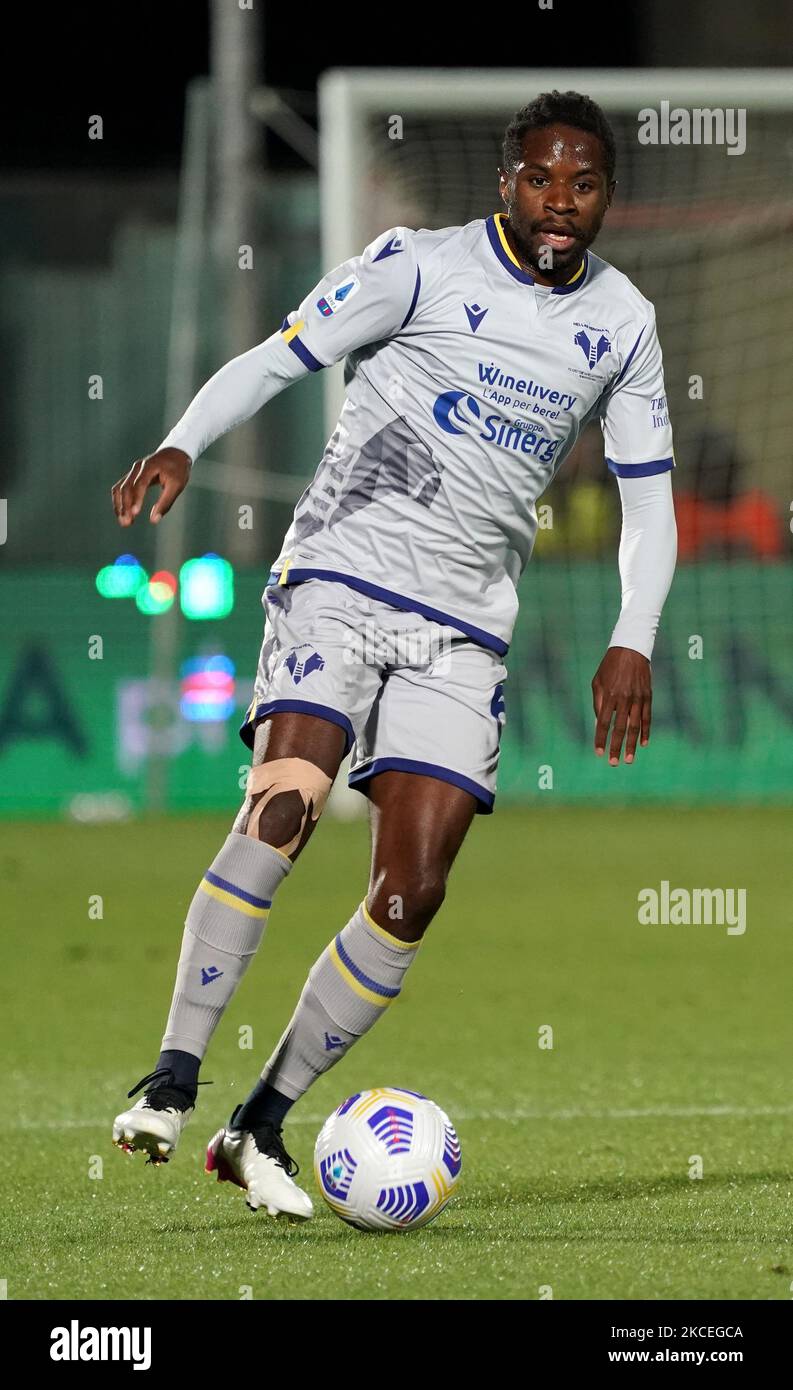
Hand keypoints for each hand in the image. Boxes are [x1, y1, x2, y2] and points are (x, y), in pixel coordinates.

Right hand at [111, 448, 191, 526]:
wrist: (174, 454)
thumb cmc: (178, 470)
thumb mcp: (177, 485)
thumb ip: (165, 503)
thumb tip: (154, 520)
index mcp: (150, 466)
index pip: (140, 483)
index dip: (136, 498)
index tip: (135, 513)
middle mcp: (138, 467)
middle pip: (126, 487)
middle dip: (125, 505)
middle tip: (126, 523)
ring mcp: (132, 471)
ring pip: (120, 488)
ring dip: (119, 505)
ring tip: (124, 522)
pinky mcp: (131, 477)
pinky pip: (120, 489)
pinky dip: (120, 502)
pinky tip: (124, 514)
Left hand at [591, 646, 651, 764]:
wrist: (631, 648)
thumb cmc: (609, 666)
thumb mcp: (598, 682)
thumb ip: (598, 703)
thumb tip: (600, 724)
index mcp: (609, 695)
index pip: (603, 723)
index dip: (601, 739)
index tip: (599, 753)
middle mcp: (624, 698)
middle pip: (619, 728)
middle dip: (616, 747)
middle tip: (614, 763)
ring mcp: (638, 698)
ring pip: (635, 726)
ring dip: (631, 744)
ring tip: (628, 759)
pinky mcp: (648, 696)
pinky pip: (647, 717)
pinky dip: (645, 732)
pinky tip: (643, 744)